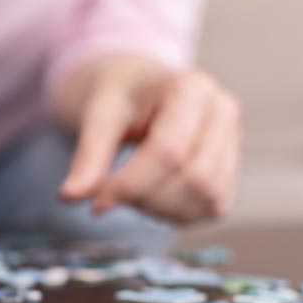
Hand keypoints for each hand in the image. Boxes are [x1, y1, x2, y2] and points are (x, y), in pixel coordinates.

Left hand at [56, 55, 241, 223]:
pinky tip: (148, 200)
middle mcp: (222, 111)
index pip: (169, 151)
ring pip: (208, 197)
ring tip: (128, 194)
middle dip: (145, 198)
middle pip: (193, 177)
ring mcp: (233, 141)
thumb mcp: (97, 115)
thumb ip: (88, 156)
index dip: (131, 185)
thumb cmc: (119, 97)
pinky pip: (212, 207)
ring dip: (161, 209)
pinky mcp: (230, 168)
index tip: (96, 203)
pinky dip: (176, 215)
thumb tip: (69, 197)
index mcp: (191, 88)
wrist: (139, 87)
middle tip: (108, 198)